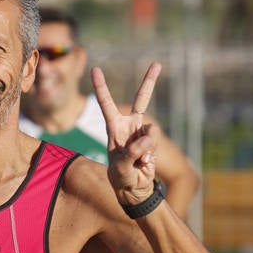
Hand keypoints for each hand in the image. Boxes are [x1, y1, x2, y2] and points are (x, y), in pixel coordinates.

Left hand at [91, 62, 162, 204]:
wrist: (134, 188)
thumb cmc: (120, 177)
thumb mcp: (120, 169)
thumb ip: (131, 154)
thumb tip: (146, 139)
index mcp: (114, 127)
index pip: (106, 103)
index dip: (101, 86)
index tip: (95, 68)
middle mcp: (129, 125)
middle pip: (141, 99)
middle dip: (149, 81)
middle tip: (157, 63)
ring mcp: (143, 132)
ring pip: (151, 131)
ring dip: (145, 147)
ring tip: (137, 161)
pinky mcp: (153, 142)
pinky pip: (154, 143)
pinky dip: (149, 155)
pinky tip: (144, 163)